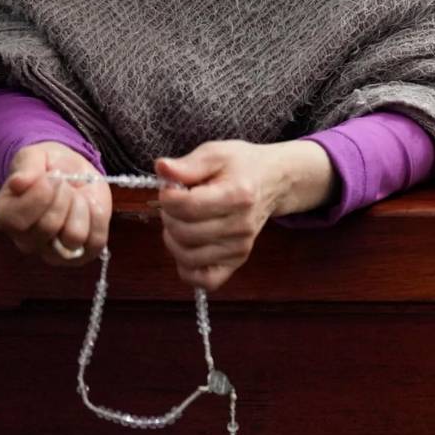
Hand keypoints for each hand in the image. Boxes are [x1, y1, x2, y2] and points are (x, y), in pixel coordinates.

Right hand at [0, 142, 109, 264]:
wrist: (72, 173)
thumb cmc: (47, 166)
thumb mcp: (34, 156)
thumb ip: (26, 166)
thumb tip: (19, 182)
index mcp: (5, 218)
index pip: (18, 220)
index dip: (41, 194)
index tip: (50, 176)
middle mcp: (25, 241)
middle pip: (49, 227)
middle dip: (63, 196)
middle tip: (64, 184)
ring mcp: (53, 253)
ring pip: (73, 237)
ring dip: (81, 208)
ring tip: (76, 197)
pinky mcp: (81, 254)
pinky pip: (96, 242)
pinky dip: (98, 219)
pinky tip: (89, 207)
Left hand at [154, 139, 334, 291]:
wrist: (273, 181)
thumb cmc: (241, 166)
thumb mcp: (216, 153)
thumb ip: (188, 164)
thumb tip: (161, 168)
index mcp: (238, 195)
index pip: (187, 207)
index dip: (167, 197)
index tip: (170, 187)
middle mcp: (241, 226)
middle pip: (183, 232)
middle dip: (169, 216)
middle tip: (176, 203)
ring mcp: (240, 247)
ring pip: (187, 257)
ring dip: (173, 239)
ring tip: (182, 222)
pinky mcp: (237, 262)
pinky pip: (202, 280)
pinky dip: (187, 268)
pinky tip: (188, 246)